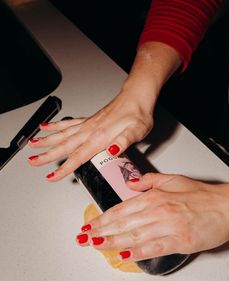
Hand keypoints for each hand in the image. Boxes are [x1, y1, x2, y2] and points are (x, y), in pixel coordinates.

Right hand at [27, 42, 181, 180]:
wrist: (137, 97)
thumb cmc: (137, 114)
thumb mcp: (137, 131)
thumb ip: (124, 141)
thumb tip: (113, 150)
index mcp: (100, 137)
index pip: (77, 157)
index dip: (63, 168)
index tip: (51, 176)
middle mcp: (90, 130)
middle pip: (64, 145)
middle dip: (46, 155)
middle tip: (32, 162)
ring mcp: (88, 124)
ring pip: (62, 134)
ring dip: (46, 140)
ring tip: (32, 145)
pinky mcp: (89, 120)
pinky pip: (68, 123)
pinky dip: (56, 126)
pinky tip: (47, 127)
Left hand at [76, 173, 228, 260]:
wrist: (226, 207)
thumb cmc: (202, 195)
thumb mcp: (173, 180)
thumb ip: (148, 181)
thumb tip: (130, 183)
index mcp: (154, 196)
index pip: (121, 209)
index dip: (101, 218)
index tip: (89, 225)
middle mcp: (158, 210)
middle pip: (122, 223)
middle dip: (99, 231)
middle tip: (83, 237)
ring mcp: (168, 226)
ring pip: (133, 236)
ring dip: (111, 241)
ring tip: (95, 245)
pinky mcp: (179, 241)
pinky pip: (153, 248)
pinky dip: (136, 252)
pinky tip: (123, 255)